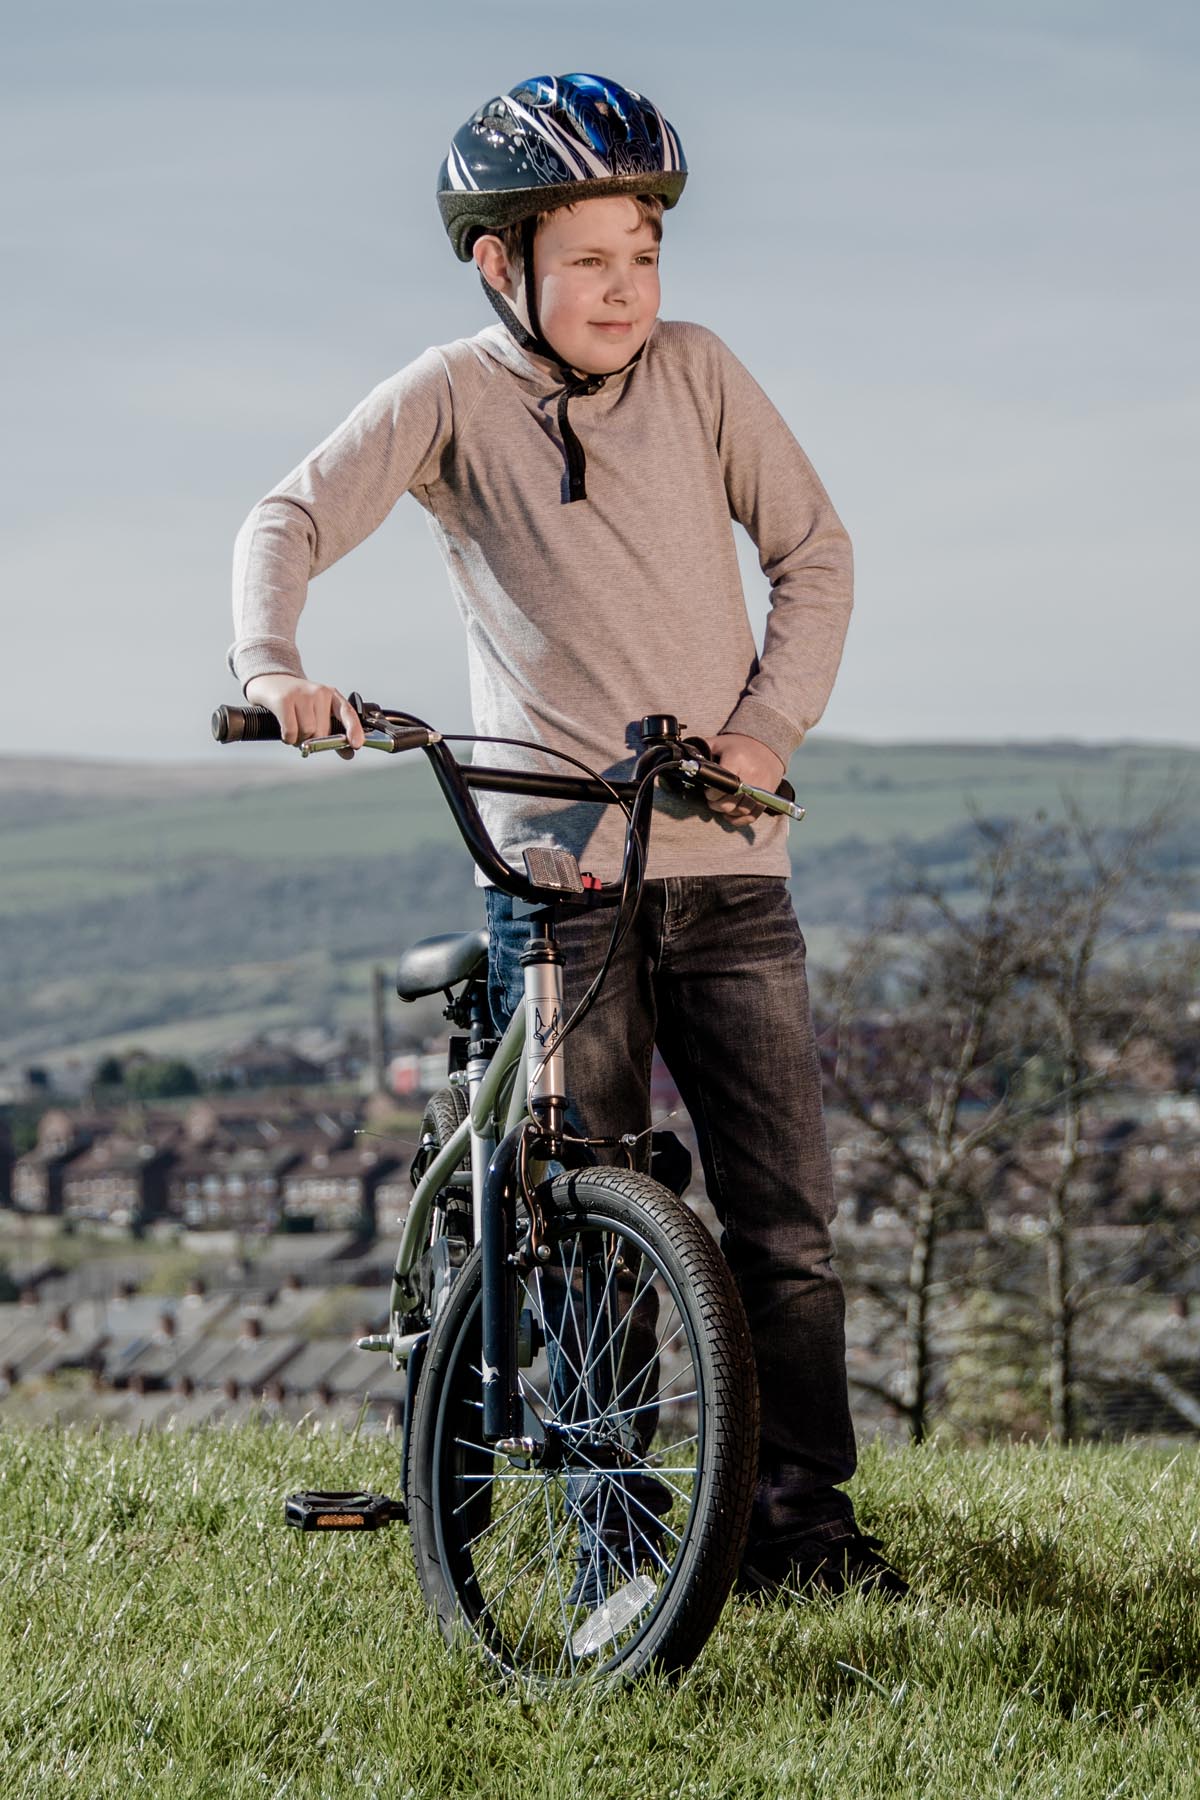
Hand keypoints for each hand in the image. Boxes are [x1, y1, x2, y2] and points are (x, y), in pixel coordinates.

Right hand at [243, 674, 364, 754]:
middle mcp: (319, 692)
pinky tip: (285, 731)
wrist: (269, 682)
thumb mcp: (317, 713)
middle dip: (312, 740)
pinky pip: (292, 731)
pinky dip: (288, 738)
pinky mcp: (284, 700)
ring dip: (299, 739)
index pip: (348, 712)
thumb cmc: (295, 702)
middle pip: (323, 731)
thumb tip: (349, 753)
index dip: (354, 729)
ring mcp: (301, 694)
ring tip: (293, 730)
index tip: (356, 744)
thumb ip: (334, 734)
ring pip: (308, 732)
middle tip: (303, 734)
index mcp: (331, 695)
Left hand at [706, 733, 785, 821]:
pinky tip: (732, 814)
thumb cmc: (739, 746)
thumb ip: (702, 751)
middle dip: (716, 803)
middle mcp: (751, 775)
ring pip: (741, 810)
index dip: (711, 793)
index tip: (708, 790)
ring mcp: (761, 788)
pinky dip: (740, 819)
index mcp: (737, 760)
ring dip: (727, 811)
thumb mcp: (719, 743)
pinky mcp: (767, 797)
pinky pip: (753, 816)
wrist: (766, 746)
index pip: (722, 785)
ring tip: (721, 804)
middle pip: (730, 801)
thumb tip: (686, 764)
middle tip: (712, 798)